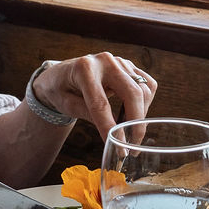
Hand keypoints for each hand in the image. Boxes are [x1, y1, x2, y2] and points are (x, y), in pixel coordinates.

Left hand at [29, 53, 157, 139]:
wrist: (62, 74)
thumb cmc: (60, 89)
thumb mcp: (66, 104)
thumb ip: (87, 114)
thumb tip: (112, 134)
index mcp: (84, 69)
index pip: (101, 103)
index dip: (110, 127)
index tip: (118, 147)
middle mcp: (105, 61)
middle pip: (131, 93)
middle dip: (136, 123)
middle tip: (132, 147)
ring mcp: (120, 61)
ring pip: (143, 90)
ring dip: (140, 116)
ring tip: (128, 132)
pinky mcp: (129, 66)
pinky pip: (148, 85)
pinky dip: (145, 103)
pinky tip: (133, 115)